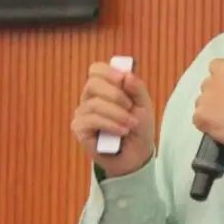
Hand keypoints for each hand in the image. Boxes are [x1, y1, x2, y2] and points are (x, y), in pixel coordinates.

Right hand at [71, 62, 154, 177]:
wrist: (136, 154)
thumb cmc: (138, 126)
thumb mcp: (144, 104)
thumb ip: (136, 88)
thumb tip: (126, 75)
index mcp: (104, 87)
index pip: (96, 70)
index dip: (109, 72)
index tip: (123, 79)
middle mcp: (90, 97)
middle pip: (93, 84)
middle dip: (115, 94)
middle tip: (129, 106)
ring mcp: (83, 113)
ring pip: (94, 104)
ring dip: (117, 114)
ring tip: (130, 124)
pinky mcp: (79, 129)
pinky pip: (91, 120)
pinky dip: (110, 124)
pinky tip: (121, 131)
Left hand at [193, 59, 223, 154]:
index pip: (215, 65)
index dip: (222, 75)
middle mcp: (212, 82)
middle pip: (207, 85)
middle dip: (216, 93)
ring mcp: (204, 101)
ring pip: (202, 102)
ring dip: (211, 108)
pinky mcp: (200, 118)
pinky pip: (198, 119)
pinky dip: (207, 123)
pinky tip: (220, 126)